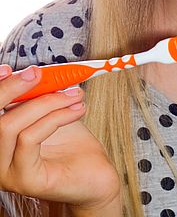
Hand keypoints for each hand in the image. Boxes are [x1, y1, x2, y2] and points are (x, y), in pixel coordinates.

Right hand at [0, 64, 120, 210]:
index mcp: (1, 139)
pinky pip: (30, 138)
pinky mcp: (24, 179)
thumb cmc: (72, 142)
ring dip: (46, 102)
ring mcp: (7, 171)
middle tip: (38, 74)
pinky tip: (77, 109)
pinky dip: (55, 116)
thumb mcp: (52, 110)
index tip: (7, 69)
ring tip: (74, 94)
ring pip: (10, 125)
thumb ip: (39, 95)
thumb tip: (35, 72)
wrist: (95, 173)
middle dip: (12, 89)